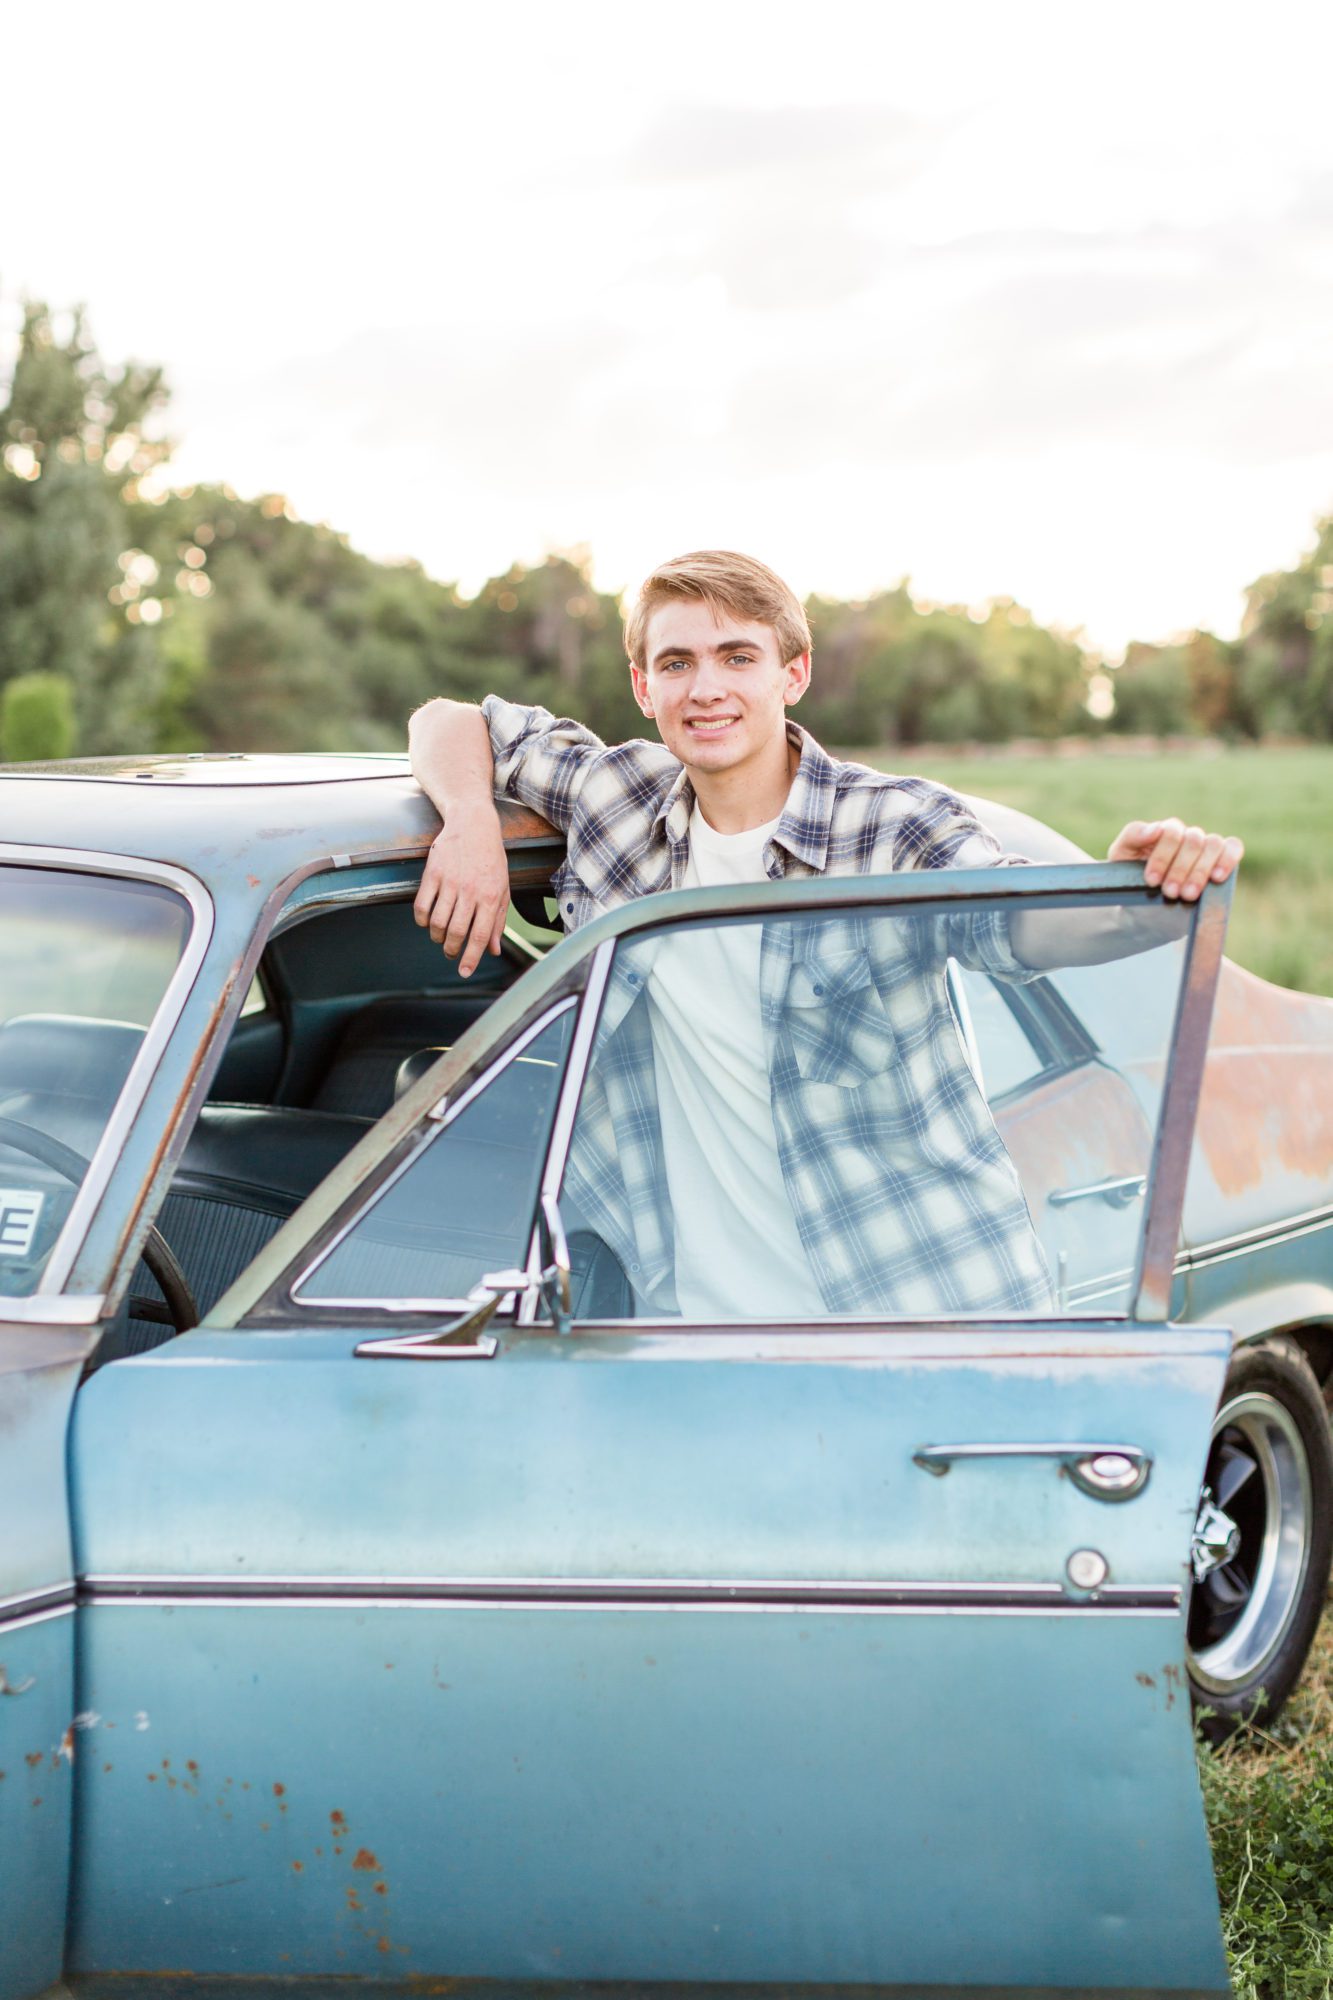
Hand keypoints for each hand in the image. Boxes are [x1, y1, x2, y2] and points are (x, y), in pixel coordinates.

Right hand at [413, 805, 509, 976]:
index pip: (481, 935)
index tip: (464, 972)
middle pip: (456, 932)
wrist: (473, 824)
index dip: (471, 958)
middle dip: (451, 950)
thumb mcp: (503, 889)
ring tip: (440, 937)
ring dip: (437, 936)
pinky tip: (428, 922)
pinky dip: (422, 920)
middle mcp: (471, 891)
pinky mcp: (433, 873)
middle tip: (450, 953)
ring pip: (438, 922)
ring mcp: (450, 882)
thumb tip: (494, 951)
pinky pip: (422, 906)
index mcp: (492, 897)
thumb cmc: (491, 859)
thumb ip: (498, 921)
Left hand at [1108, 818, 1243, 900]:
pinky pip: (1233, 847)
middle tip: (1170, 892)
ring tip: (1188, 894)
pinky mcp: (1220, 860)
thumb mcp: (1121, 855)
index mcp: (1164, 831)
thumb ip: (1133, 836)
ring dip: (1201, 871)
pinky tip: (1217, 877)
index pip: (1171, 832)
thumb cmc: (1128, 875)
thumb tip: (1156, 828)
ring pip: (1213, 845)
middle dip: (1180, 869)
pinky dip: (1228, 859)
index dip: (1162, 856)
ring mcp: (1205, 847)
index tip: (1151, 880)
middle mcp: (1187, 836)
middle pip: (1193, 841)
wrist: (1140, 904)